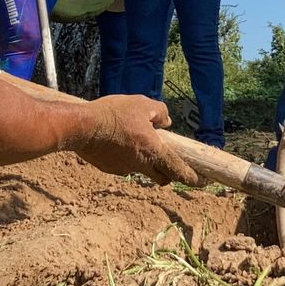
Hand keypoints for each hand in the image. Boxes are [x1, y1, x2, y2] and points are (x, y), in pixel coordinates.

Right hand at [72, 95, 198, 185]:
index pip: (178, 170)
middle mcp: (141, 165)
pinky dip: (126, 157)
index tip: (203, 181)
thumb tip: (166, 122)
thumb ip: (159, 113)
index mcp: (153, 151)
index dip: (193, 178)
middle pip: (162, 177)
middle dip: (168, 173)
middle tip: (167, 160)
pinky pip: (123, 165)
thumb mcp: (142, 104)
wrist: (82, 127)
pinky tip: (117, 141)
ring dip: (144, 162)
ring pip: (141, 170)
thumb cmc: (114, 114)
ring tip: (135, 140)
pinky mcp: (109, 169)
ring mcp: (124, 169)